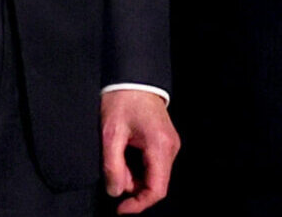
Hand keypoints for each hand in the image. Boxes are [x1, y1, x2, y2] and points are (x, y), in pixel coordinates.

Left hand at [101, 89, 178, 213]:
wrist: (134, 76)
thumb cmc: (123, 99)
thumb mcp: (111, 133)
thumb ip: (113, 165)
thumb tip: (115, 191)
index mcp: (160, 146)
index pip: (157, 189)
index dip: (139, 205)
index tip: (120, 209)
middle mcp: (170, 148)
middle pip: (156, 185)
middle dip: (133, 188)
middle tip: (113, 174)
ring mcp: (170, 145)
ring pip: (154, 176)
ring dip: (134, 177)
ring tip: (117, 158)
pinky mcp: (165, 142)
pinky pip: (154, 165)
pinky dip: (138, 168)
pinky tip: (125, 154)